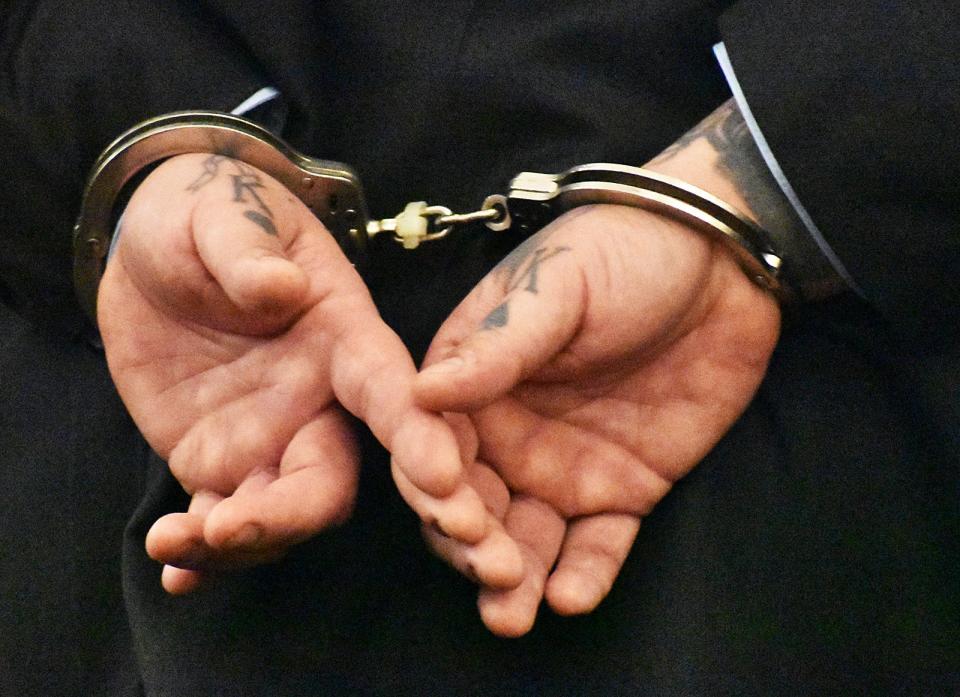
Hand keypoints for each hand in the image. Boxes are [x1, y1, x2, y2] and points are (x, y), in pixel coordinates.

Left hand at [99, 154, 488, 591]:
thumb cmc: (211, 213)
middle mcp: (321, 400)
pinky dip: (202, 555)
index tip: (440, 478)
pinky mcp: (220, 460)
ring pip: (280, 512)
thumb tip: (278, 287)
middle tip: (238, 526)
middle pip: (333, 477)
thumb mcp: (226, 212)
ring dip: (242, 541)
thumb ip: (252, 250)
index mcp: (344, 337)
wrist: (157, 248)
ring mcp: (271, 437)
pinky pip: (219, 518)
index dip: (418, 434)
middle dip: (299, 511)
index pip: (391, 390)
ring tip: (181, 540)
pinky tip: (177, 572)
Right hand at [412, 204, 780, 635]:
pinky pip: (597, 542)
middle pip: (472, 504)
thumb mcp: (557, 287)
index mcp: (475, 379)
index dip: (436, 480)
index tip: (452, 505)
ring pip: (525, 537)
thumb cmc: (624, 252)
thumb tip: (421, 393)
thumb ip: (497, 346)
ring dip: (516, 580)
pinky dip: (583, 574)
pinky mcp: (623, 488)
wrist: (723, 261)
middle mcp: (508, 431)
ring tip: (514, 613)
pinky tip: (572, 597)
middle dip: (472, 544)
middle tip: (493, 569)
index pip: (436, 444)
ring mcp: (564, 464)